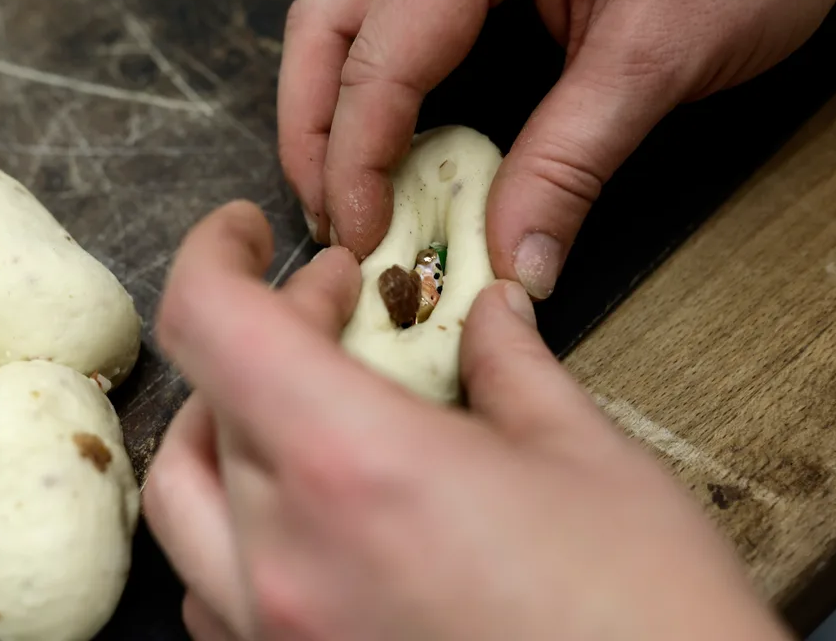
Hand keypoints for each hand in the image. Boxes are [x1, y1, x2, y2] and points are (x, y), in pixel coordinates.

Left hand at [144, 201, 789, 640]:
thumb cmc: (645, 618)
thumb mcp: (586, 457)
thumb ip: (511, 363)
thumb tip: (487, 313)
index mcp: (352, 467)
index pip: (211, 325)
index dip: (212, 255)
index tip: (245, 234)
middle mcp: (286, 556)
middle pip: (208, 402)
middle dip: (270, 332)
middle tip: (344, 309)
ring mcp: (275, 631)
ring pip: (189, 497)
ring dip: (232, 425)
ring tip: (307, 398)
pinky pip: (213, 586)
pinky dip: (239, 522)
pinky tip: (306, 510)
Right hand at [278, 0, 835, 297]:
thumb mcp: (659, 57)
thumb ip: (569, 166)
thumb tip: (513, 257)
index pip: (378, 58)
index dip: (355, 163)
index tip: (362, 238)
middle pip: (326, 18)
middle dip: (312, 127)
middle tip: (331, 214)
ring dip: (334, 89)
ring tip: (350, 175)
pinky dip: (378, 58)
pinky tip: (399, 113)